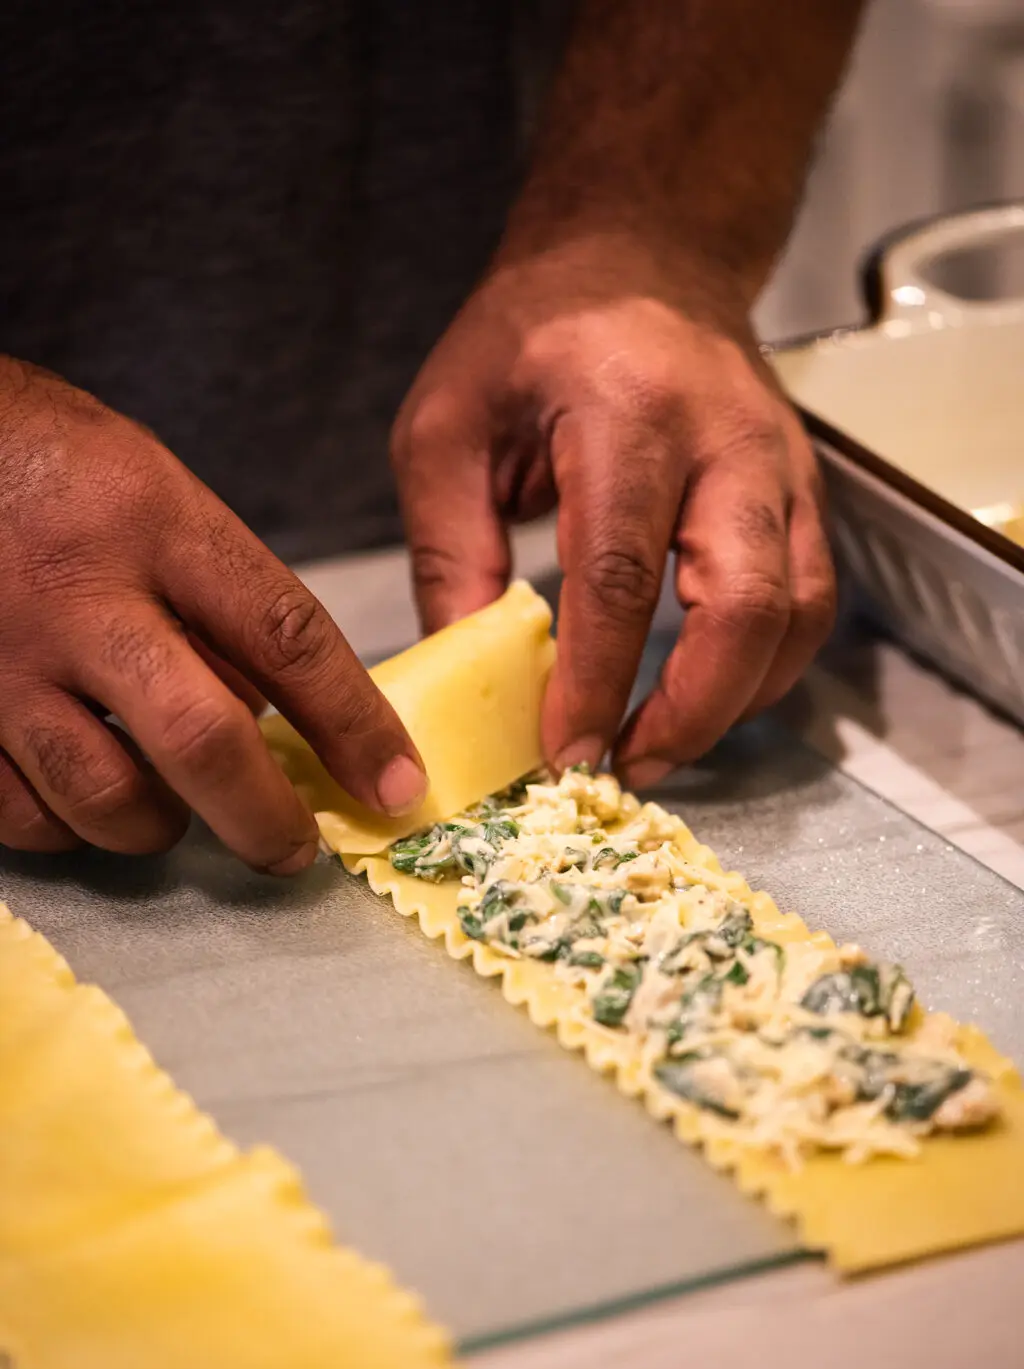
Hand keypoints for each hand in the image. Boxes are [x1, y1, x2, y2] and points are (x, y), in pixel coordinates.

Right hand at [0, 359, 424, 867]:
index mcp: (157, 525)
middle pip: (201, 738)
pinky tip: (88, 800)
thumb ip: (215, 604)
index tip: (396, 782)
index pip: (286, 637)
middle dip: (264, 817)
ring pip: (105, 797)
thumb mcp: (157, 498)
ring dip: (161, 828)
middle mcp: (80, 597)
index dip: (354, 724)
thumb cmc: (55, 469)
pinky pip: (23, 814)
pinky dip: (71, 827)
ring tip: (179, 813)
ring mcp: (3, 661)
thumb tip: (271, 722)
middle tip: (294, 851)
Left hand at [391, 236, 834, 785]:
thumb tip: (466, 665)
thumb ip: (449, 545)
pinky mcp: (803, 490)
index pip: (620, 577)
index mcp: (628, 416)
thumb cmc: (534, 336)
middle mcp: (727, 441)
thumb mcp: (449, 422)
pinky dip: (764, 667)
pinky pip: (809, 599)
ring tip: (658, 745)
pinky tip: (705, 695)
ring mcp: (781, 464)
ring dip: (734, 701)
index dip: (598, 681)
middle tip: (627, 767)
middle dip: (691, 710)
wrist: (641, 255)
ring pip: (796, 613)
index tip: (565, 752)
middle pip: (744, 604)